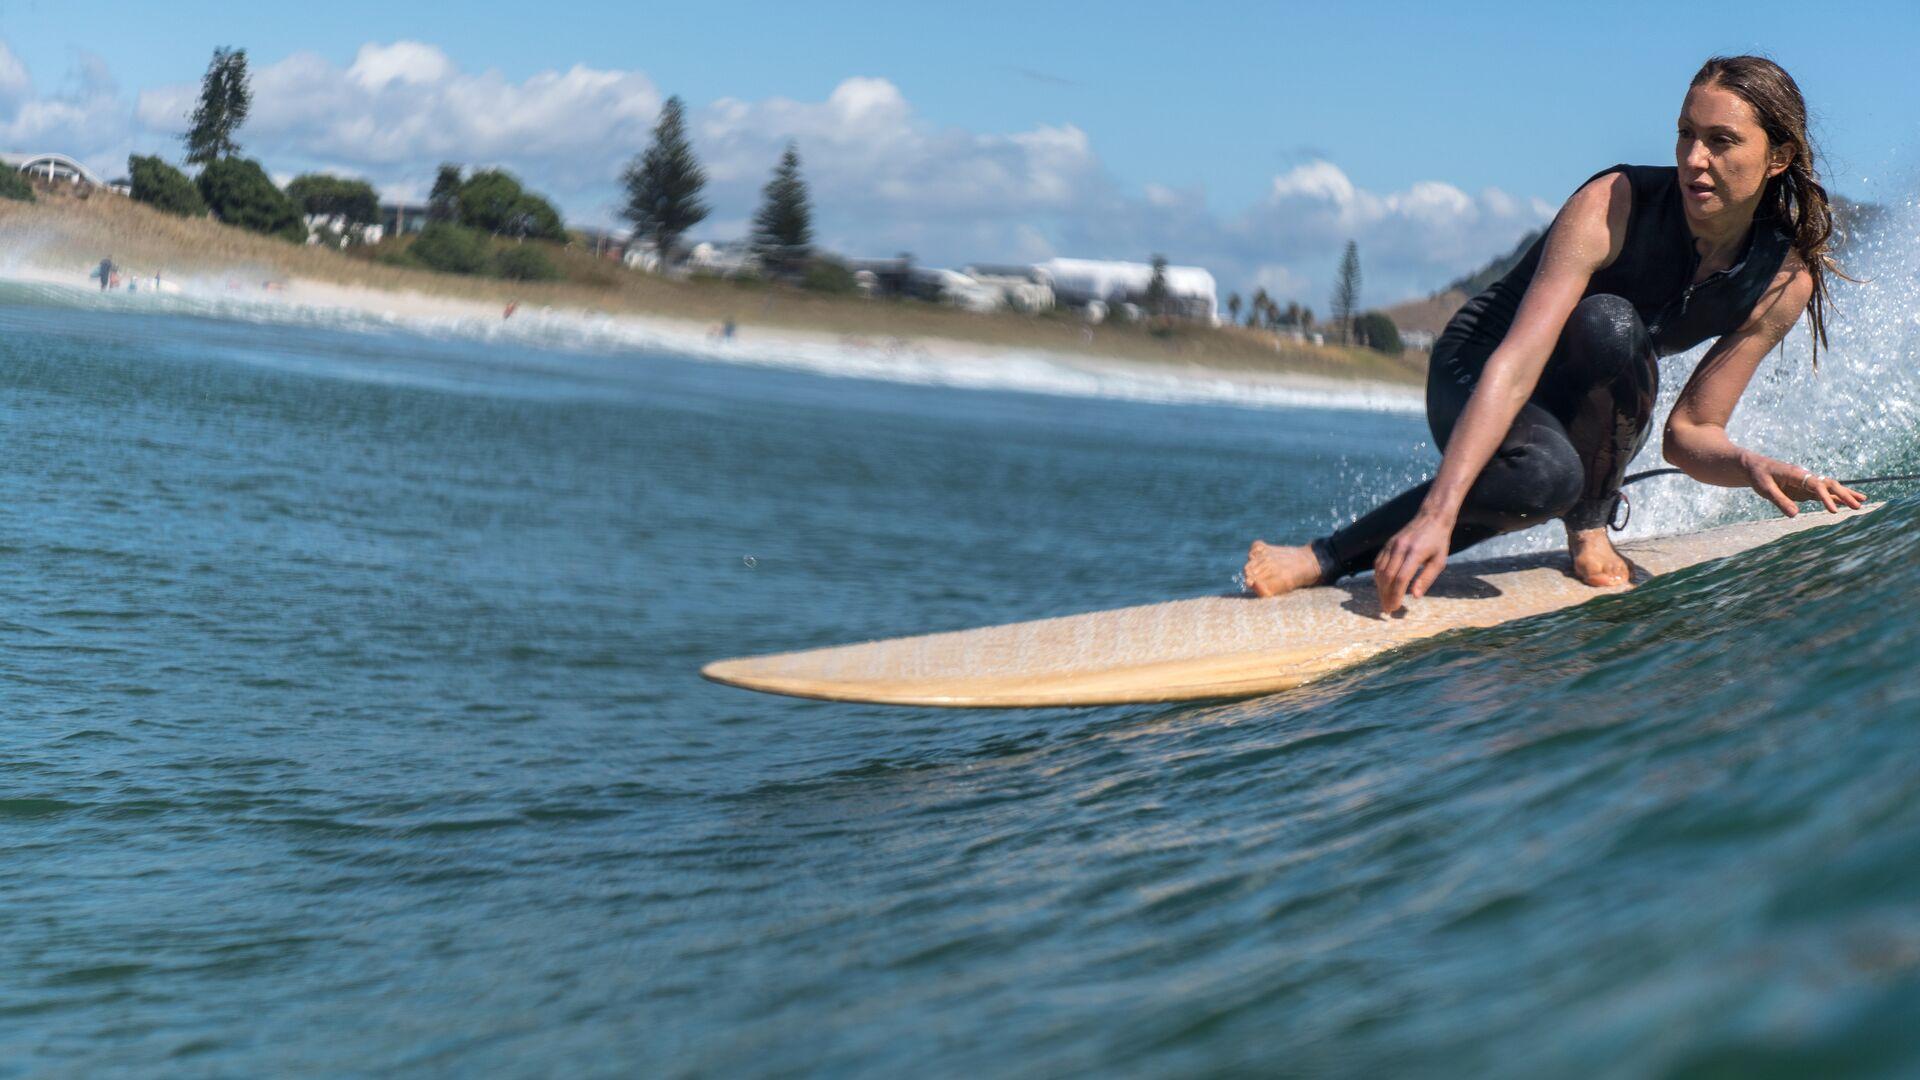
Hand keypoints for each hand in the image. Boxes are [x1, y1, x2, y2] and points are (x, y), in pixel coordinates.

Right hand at [1375, 511, 1453, 613]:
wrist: (1431, 517)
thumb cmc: (1439, 541)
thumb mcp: (1439, 561)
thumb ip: (1426, 578)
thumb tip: (1414, 596)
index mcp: (1414, 553)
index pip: (1400, 579)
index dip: (1396, 595)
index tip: (1395, 607)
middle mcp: (1399, 548)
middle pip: (1387, 577)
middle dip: (1385, 595)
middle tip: (1388, 609)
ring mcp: (1391, 545)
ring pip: (1379, 571)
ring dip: (1380, 588)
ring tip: (1385, 600)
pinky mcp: (1387, 544)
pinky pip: (1378, 563)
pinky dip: (1378, 577)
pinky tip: (1382, 586)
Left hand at [1746, 457, 1866, 516]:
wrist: (1754, 466)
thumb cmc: (1758, 476)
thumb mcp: (1764, 489)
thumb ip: (1779, 501)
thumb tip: (1795, 515)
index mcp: (1796, 474)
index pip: (1816, 485)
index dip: (1826, 498)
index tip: (1833, 511)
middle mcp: (1805, 476)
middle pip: (1829, 484)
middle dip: (1844, 495)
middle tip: (1858, 506)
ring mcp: (1806, 483)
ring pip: (1829, 488)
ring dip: (1845, 495)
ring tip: (1862, 503)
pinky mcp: (1804, 489)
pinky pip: (1823, 494)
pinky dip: (1835, 498)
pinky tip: (1846, 504)